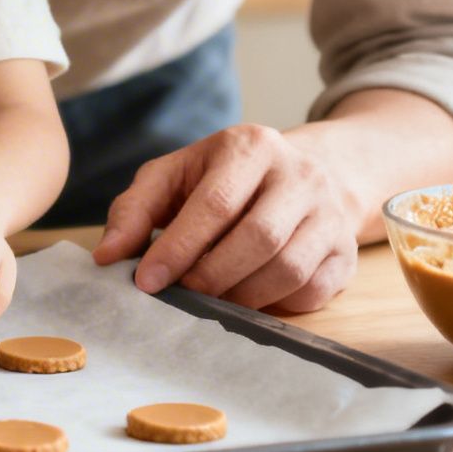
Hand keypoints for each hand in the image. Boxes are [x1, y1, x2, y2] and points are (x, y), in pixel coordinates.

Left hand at [91, 124, 363, 312]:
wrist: (305, 173)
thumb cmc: (222, 179)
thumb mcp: (174, 177)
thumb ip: (135, 210)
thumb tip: (106, 256)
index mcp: (250, 147)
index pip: (215, 203)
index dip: (178, 247)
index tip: (146, 281)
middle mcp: (299, 174)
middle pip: (257, 238)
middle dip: (210, 275)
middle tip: (180, 294)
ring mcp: (330, 213)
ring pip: (287, 269)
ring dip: (240, 296)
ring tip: (210, 298)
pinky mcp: (345, 251)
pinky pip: (310, 290)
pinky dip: (274, 304)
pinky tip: (248, 297)